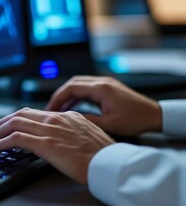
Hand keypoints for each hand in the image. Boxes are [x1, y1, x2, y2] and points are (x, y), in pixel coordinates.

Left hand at [0, 108, 114, 183]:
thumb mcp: (84, 135)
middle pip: (18, 115)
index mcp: (64, 116)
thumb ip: (68, 131)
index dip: (13, 119)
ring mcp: (49, 130)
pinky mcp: (45, 143)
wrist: (109, 162)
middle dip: (0, 124)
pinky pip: (15, 139)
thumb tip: (56, 138)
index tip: (5, 127)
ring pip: (13, 124)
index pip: (30, 112)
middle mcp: (54, 119)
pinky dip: (1, 143)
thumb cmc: (100, 153)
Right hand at [46, 76, 161, 136]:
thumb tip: (69, 118)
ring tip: (59, 109)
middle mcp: (102, 82)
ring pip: (79, 84)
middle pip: (72, 83)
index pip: (71, 88)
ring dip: (68, 95)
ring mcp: (105, 83)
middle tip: (52, 109)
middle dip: (60, 95)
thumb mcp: (108, 124)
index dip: (57, 98)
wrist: (154, 115)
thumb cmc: (135, 120)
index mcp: (100, 89)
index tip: (50, 109)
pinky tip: (73, 106)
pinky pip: (87, 88)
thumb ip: (87, 120)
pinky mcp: (108, 87)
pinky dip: (77, 96)